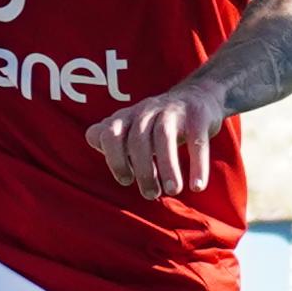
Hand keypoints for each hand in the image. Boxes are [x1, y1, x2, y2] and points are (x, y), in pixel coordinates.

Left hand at [90, 80, 234, 196]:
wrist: (197, 96)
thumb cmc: (157, 122)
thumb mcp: (132, 126)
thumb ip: (110, 136)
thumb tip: (93, 138)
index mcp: (127, 116)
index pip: (109, 134)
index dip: (115, 159)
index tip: (126, 180)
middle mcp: (147, 111)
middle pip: (138, 140)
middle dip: (143, 171)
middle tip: (151, 194)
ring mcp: (173, 111)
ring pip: (164, 137)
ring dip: (167, 167)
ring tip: (172, 191)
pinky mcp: (198, 116)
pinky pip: (197, 141)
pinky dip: (197, 166)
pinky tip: (197, 187)